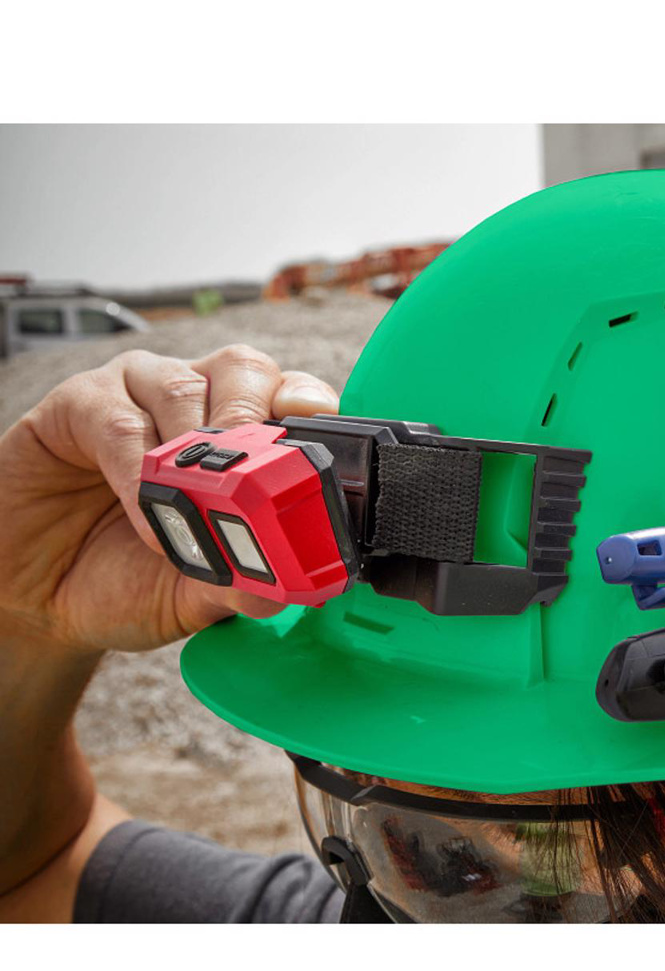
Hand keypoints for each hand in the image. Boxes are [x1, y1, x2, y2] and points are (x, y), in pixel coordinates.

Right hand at [0, 345, 339, 653]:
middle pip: (245, 370)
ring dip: (193, 450)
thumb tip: (288, 584)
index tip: (318, 429)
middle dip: (254, 418)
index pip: (289, 394)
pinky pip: (117, 416)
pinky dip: (137, 467)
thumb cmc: (129, 580)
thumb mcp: (198, 591)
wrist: (41, 600)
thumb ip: (243, 581)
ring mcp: (137, 394)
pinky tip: (143, 508)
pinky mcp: (78, 403)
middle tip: (250, 474)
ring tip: (189, 507)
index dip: (308, 404)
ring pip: (185, 385)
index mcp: (241, 435)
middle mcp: (195, 401)